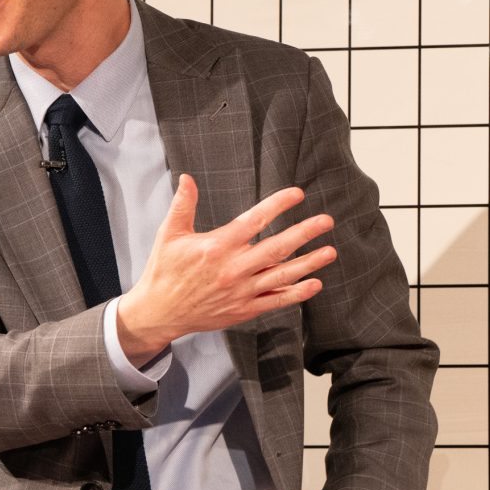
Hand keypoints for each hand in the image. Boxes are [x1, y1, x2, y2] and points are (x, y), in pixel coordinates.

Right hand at [112, 179, 334, 363]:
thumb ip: (182, 205)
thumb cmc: (164, 271)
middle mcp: (233, 269)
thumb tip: (187, 177)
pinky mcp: (243, 310)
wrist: (159, 312)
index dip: (278, 205)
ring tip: (330, 251)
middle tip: (327, 221)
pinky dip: (296, 293)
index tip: (298, 194)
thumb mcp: (169, 234)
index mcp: (217, 246)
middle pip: (277, 248)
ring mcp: (240, 291)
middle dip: (304, 233)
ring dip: (309, 263)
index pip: (254, 220)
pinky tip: (315, 283)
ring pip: (281, 275)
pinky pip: (275, 300)